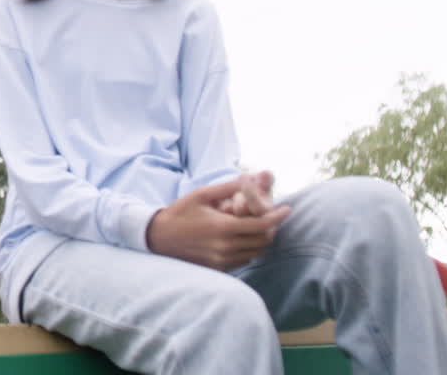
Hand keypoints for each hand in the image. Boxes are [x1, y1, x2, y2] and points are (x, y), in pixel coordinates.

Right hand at [147, 179, 289, 270]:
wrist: (159, 237)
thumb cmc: (181, 212)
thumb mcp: (203, 194)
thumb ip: (229, 187)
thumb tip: (252, 178)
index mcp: (223, 227)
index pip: (261, 225)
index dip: (278, 217)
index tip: (287, 209)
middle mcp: (225, 247)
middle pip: (263, 240)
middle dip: (271, 228)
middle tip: (270, 216)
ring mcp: (222, 260)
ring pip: (256, 252)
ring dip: (261, 239)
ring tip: (257, 227)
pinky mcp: (219, 268)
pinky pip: (244, 260)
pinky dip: (249, 249)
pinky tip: (242, 238)